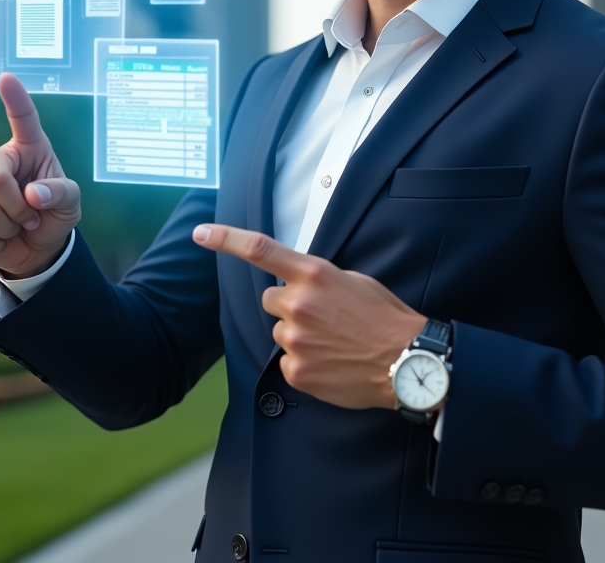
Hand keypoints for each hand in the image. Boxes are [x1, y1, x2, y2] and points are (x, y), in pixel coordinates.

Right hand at [0, 73, 80, 278]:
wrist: (34, 247)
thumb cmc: (53, 213)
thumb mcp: (71, 203)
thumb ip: (60, 194)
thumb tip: (33, 194)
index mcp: (27, 148)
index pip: (23, 119)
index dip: (15, 98)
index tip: (7, 77)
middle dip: (17, 208)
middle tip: (30, 218)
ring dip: (6, 229)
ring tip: (14, 227)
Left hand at [193, 223, 425, 409]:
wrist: (404, 362)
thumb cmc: (384, 318)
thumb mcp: (354, 280)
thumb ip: (317, 278)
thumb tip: (297, 283)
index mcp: (313, 274)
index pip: (259, 250)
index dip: (225, 239)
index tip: (200, 234)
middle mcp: (298, 303)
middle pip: (270, 299)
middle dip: (289, 305)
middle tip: (322, 316)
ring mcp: (294, 339)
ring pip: (280, 331)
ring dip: (298, 334)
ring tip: (333, 341)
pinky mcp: (295, 371)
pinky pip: (288, 362)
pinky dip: (305, 362)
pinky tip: (331, 362)